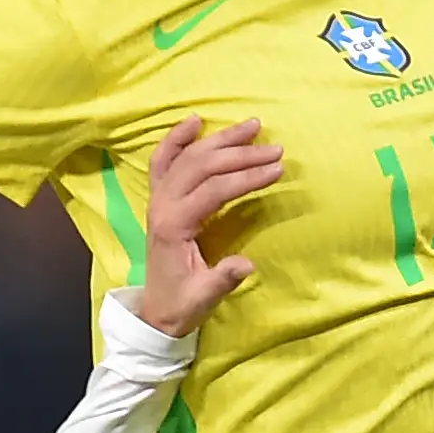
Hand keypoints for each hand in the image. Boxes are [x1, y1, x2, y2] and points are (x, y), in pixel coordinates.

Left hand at [129, 113, 274, 335]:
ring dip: (221, 139)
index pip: (213, 191)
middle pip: (202, 166)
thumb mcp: (204, 298)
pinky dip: (177, 138)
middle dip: (241, 154)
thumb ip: (222, 279)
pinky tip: (195, 121)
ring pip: (188, 156)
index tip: (277, 170)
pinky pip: (164, 160)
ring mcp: (159, 198)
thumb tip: (246, 264)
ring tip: (254, 126)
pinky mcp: (160, 197)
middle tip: (275, 149)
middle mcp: (163, 205)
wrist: (156, 311)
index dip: (246, 178)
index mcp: (174, 226)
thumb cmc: (182, 304)